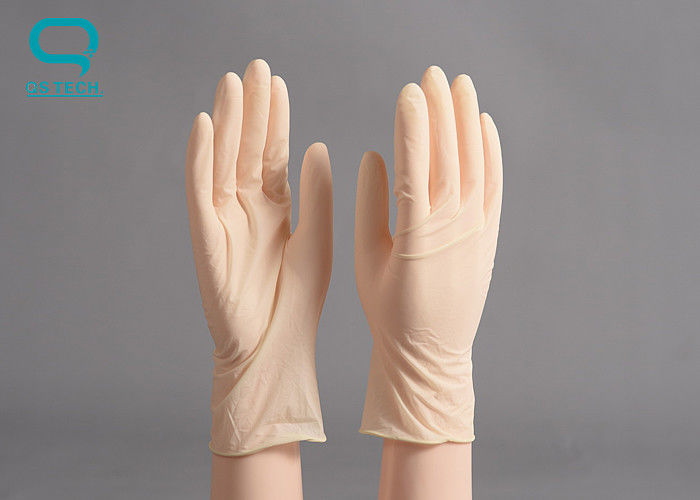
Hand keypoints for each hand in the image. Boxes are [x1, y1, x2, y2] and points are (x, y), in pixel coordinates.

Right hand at [186, 59, 331, 455]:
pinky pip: (199, 193)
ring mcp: (223, 222)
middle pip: (245, 150)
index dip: (273, 120)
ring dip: (225, 124)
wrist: (274, 347)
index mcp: (273, 210)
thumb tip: (317, 146)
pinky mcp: (205, 239)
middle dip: (250, 111)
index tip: (277, 84)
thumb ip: (317, 195)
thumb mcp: (316, 240)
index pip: (270, 154)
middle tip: (255, 68)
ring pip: (222, 163)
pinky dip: (199, 160)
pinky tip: (204, 126)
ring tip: (232, 84)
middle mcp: (245, 210)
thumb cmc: (297, 301)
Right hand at [355, 66, 501, 442]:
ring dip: (467, 121)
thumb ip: (370, 205)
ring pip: (475, 164)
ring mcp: (476, 229)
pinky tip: (485, 126)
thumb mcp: (367, 260)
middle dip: (441, 110)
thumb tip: (373, 155)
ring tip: (459, 85)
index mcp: (415, 232)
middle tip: (433, 73)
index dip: (413, 124)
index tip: (408, 90)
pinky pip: (495, 186)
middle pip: (449, 155)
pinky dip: (492, 153)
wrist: (430, 352)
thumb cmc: (389, 310)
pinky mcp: (489, 235)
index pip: (416, 164)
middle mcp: (452, 226)